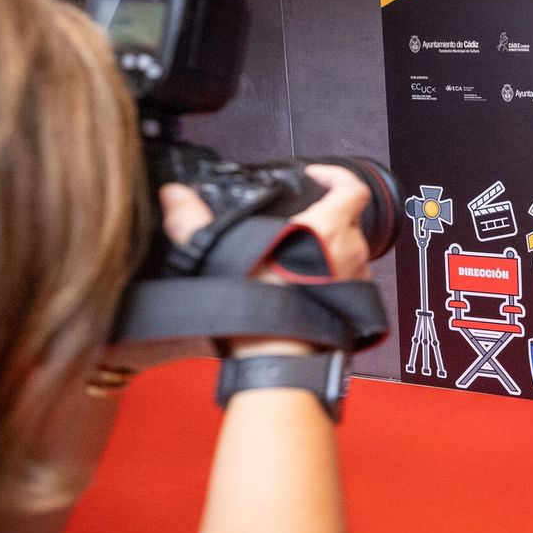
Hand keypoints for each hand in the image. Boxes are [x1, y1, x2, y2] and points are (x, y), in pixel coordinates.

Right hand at [120, 167, 372, 365]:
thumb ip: (193, 221)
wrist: (282, 358)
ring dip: (330, 246)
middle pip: (350, 217)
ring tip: (298, 253)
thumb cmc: (261, 309)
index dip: (335, 175)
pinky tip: (305, 282)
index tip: (316, 176)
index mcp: (326, 229)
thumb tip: (175, 197)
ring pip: (351, 249)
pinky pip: (350, 278)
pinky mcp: (355, 303)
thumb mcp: (221, 255)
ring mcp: (357, 278)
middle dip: (327, 212)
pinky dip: (333, 274)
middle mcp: (350, 251)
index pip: (350, 187)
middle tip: (298, 218)